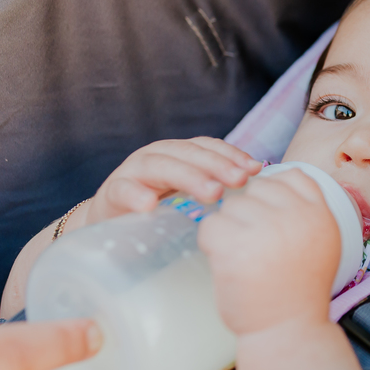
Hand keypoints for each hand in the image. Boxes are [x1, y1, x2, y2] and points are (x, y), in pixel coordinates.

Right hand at [83, 137, 261, 228]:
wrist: (110, 224)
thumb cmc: (159, 210)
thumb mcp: (189, 197)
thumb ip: (216, 189)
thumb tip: (259, 191)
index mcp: (178, 154)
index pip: (208, 146)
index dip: (231, 154)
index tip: (255, 170)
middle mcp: (157, 155)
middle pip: (189, 153)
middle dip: (217, 165)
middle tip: (240, 182)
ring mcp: (132, 172)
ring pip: (161, 166)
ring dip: (188, 177)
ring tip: (211, 194)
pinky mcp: (111, 193)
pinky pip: (123, 190)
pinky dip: (136, 195)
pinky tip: (150, 206)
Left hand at [198, 169, 340, 334]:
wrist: (288, 329)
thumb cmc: (299, 288)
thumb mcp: (323, 241)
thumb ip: (306, 208)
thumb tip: (280, 175)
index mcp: (319, 213)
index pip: (291, 176)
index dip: (274, 197)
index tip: (273, 225)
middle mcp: (295, 216)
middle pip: (255, 190)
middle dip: (249, 215)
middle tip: (259, 249)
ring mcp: (264, 230)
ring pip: (229, 206)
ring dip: (229, 230)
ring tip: (245, 259)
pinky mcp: (234, 247)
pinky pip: (210, 226)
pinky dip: (212, 244)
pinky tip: (228, 264)